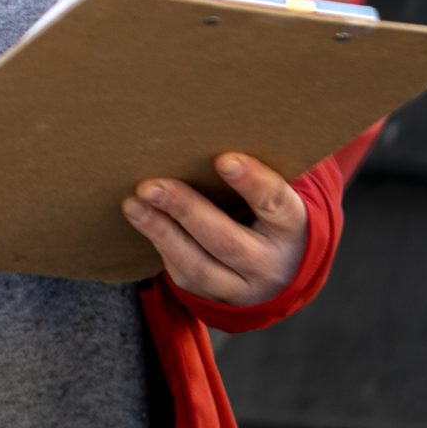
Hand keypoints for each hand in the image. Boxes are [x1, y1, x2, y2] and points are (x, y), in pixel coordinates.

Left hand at [121, 152, 308, 305]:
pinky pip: (184, 273)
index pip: (277, 203)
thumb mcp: (275, 193)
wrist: (280, 268)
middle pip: (227, 240)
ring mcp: (243, 287)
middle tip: (151, 185)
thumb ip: (252, 170)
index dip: (253, 182)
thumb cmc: (269, 210)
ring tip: (133, 204)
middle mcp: (271, 263)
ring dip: (160, 231)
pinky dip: (160, 243)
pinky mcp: (214, 298)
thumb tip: (201, 129)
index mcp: (293, 227)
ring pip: (198, 264)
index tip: (224, 159)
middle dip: (186, 210)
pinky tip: (141, 218)